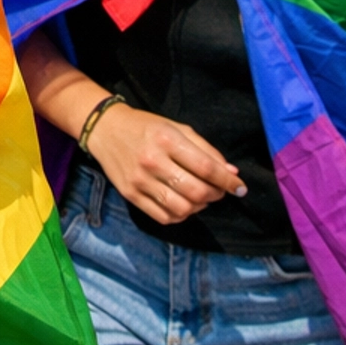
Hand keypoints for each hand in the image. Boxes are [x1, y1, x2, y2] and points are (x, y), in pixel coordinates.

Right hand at [86, 102, 244, 224]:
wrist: (105, 129)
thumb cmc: (146, 127)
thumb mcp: (177, 128)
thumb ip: (205, 150)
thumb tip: (231, 173)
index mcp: (167, 139)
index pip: (206, 167)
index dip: (228, 181)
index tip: (240, 188)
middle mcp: (152, 161)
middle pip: (196, 191)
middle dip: (216, 195)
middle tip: (219, 191)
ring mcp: (140, 181)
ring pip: (182, 208)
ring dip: (200, 207)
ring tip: (201, 197)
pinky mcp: (131, 195)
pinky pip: (164, 217)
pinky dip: (181, 215)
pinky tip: (183, 204)